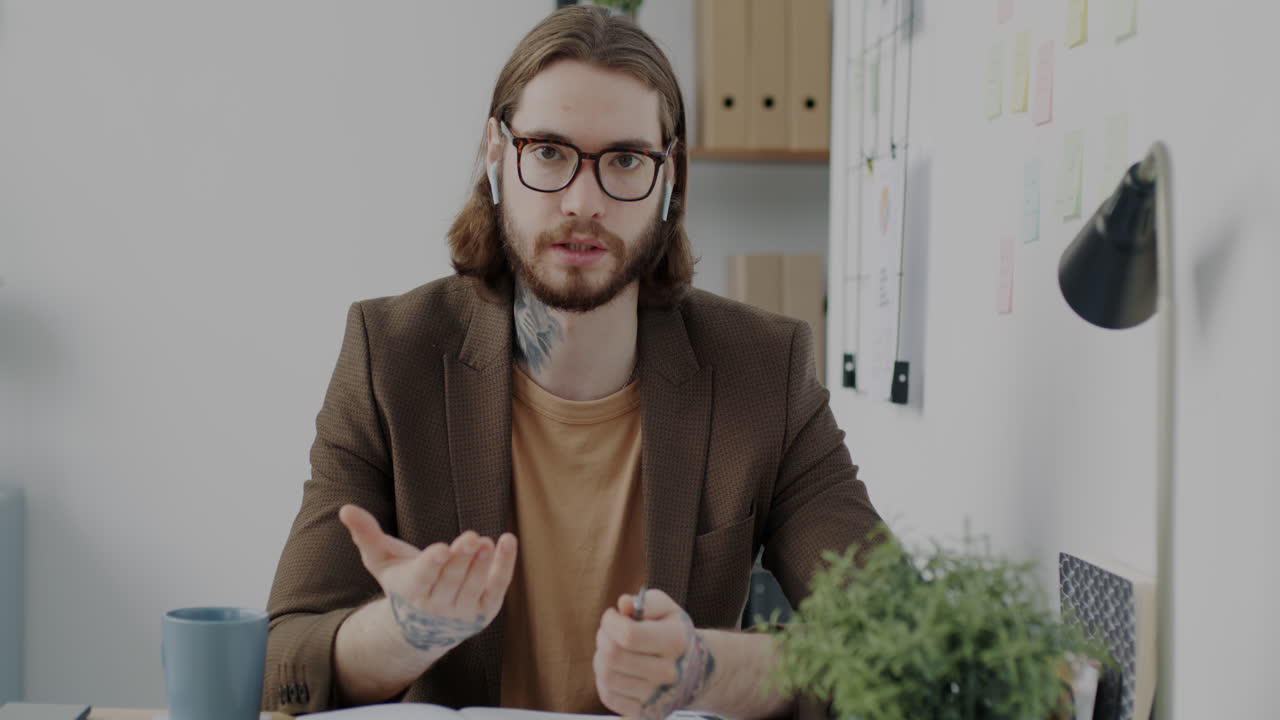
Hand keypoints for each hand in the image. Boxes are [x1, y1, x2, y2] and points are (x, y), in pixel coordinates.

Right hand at [338, 504, 517, 653]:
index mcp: (412, 590)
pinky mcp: (485, 609)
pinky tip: (507, 541)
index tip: (441, 550)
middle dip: (461, 559)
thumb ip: (366, 535)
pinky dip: (504, 565)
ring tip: (487, 541)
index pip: (424, 577)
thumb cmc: (403, 583)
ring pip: (474, 584)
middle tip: (471, 537)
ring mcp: (463, 610)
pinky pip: (497, 587)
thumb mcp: (382, 561)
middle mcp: (438, 605)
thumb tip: (345, 508)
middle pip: (451, 579)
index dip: (433, 564)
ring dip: (483, 564)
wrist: (424, 626)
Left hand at [593, 589, 715, 719]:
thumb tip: (623, 604)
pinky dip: (603, 679)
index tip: (612, 616)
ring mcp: (657, 698)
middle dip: (603, 638)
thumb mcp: (668, 610)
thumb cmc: (674, 633)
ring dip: (600, 658)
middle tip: (608, 632)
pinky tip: (615, 669)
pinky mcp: (646, 713)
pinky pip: (608, 696)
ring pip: (607, 677)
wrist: (697, 672)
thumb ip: (646, 602)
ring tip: (611, 650)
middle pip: (613, 656)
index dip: (610, 622)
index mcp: (676, 642)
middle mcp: (669, 673)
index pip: (628, 635)